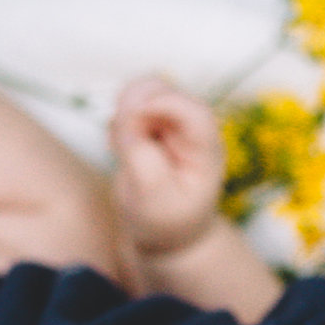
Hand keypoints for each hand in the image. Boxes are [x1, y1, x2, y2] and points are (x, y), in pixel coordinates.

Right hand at [108, 77, 228, 264]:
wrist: (167, 234)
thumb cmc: (166, 221)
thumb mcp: (152, 197)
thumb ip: (140, 155)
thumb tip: (127, 117)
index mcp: (205, 149)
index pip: (193, 111)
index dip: (164, 103)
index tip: (133, 115)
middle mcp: (191, 130)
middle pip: (165, 90)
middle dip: (137, 102)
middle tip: (120, 136)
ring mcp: (171, 124)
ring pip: (145, 91)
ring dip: (124, 111)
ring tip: (121, 148)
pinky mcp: (151, 125)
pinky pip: (130, 107)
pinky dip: (119, 122)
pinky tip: (121, 150)